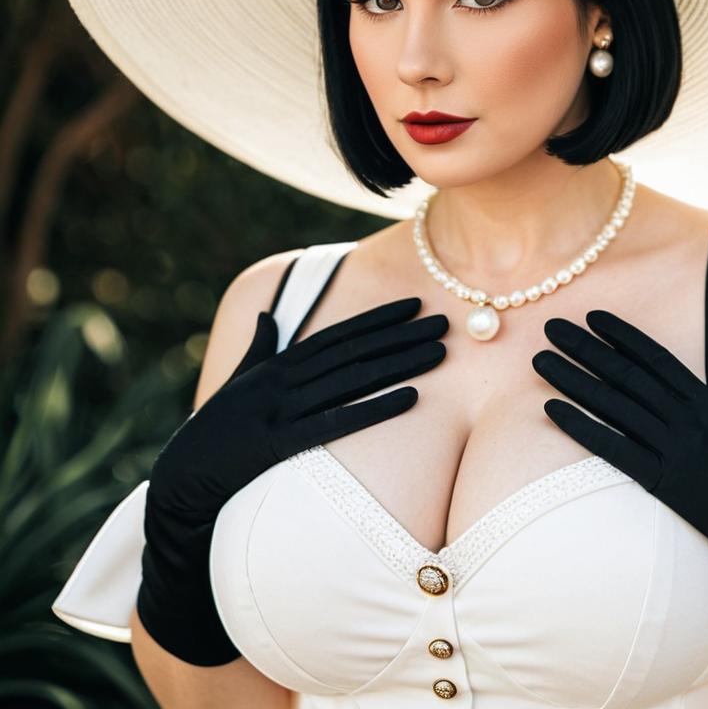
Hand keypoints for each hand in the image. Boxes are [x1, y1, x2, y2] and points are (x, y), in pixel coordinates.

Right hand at [149, 297, 447, 522]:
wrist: (180, 484)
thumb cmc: (213, 435)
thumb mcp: (236, 385)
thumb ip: (257, 349)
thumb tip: (266, 316)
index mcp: (276, 365)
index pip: (337, 335)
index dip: (378, 319)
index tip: (414, 305)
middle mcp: (281, 380)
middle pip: (353, 352)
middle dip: (401, 336)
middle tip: (444, 323)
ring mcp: (278, 410)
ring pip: (351, 380)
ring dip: (399, 364)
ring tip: (438, 352)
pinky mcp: (276, 443)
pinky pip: (335, 422)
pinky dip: (375, 408)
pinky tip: (411, 398)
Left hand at [532, 309, 707, 695]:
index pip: (656, 358)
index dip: (622, 335)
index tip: (592, 316)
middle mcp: (685, 423)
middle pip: (624, 376)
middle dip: (585, 348)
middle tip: (551, 327)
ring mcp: (671, 453)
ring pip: (612, 407)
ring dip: (572, 381)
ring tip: (540, 361)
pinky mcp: (660, 484)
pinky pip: (612, 450)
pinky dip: (580, 427)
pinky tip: (551, 409)